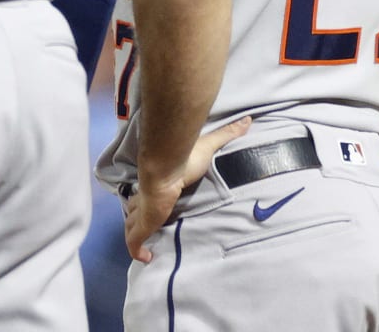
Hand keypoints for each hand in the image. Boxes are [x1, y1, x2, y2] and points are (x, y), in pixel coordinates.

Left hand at [126, 116, 251, 262]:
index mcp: (157, 182)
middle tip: (145, 226)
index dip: (146, 199)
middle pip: (134, 209)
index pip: (147, 191)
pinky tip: (145, 258)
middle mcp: (146, 197)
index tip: (153, 203)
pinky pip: (134, 242)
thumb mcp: (209, 145)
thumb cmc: (184, 158)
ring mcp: (142, 212)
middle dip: (136, 217)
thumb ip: (226, 134)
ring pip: (131, 226)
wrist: (164, 165)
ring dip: (135, 234)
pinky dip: (137, 251)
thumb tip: (247, 120)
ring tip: (144, 245)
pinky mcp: (143, 224)